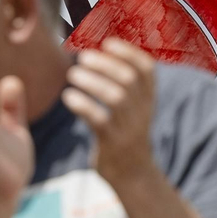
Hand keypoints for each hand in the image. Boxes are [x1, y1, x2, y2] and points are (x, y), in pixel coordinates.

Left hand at [62, 38, 158, 187]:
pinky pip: (99, 120)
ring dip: (91, 81)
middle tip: (82, 57)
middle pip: (129, 80)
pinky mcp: (113, 143)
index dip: (128, 52)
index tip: (107, 42)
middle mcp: (142, 111)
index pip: (147, 70)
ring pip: (115, 98)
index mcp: (147, 99)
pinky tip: (69, 97)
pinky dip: (82, 105)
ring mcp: (128, 128)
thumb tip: (95, 47)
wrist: (132, 175)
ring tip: (72, 74)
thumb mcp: (132, 107)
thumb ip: (121, 82)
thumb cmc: (124, 132)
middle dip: (105, 64)